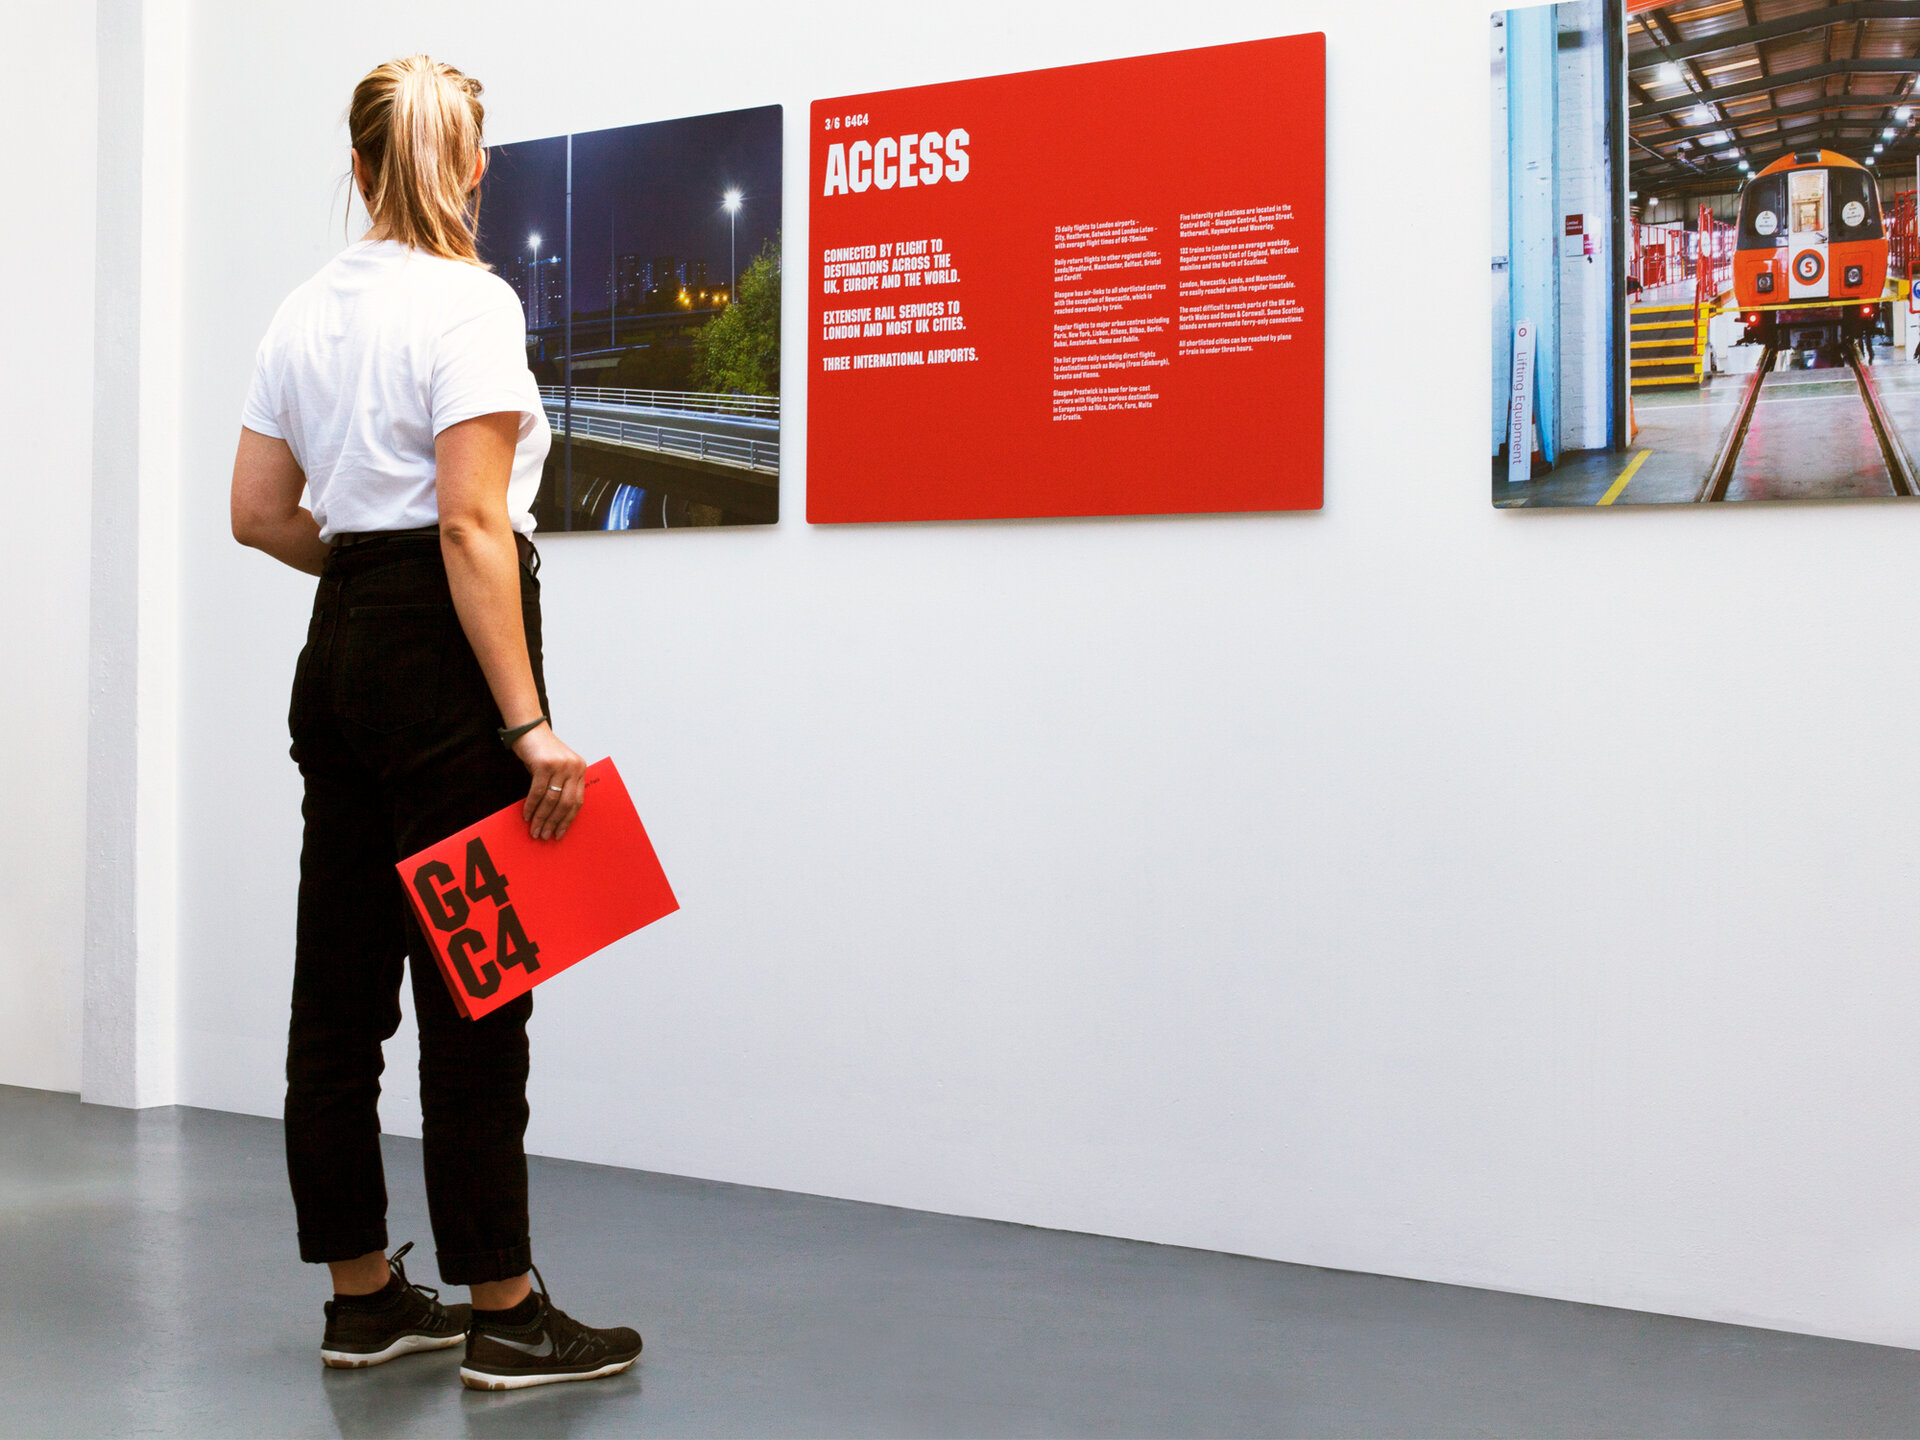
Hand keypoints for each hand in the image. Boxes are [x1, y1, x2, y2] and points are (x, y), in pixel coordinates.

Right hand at [512, 722, 585, 839]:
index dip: (568, 820)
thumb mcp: (556, 768)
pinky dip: (531, 806)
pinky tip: (526, 815)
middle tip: (544, 835)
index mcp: (580, 770)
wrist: (529, 729)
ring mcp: (561, 765)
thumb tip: (553, 817)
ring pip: (552, 800)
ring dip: (541, 818)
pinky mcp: (545, 764)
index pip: (578, 801)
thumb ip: (560, 786)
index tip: (559, 833)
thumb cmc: (541, 752)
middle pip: (566, 803)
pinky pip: (538, 791)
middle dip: (554, 822)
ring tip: (534, 830)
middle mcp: (574, 767)